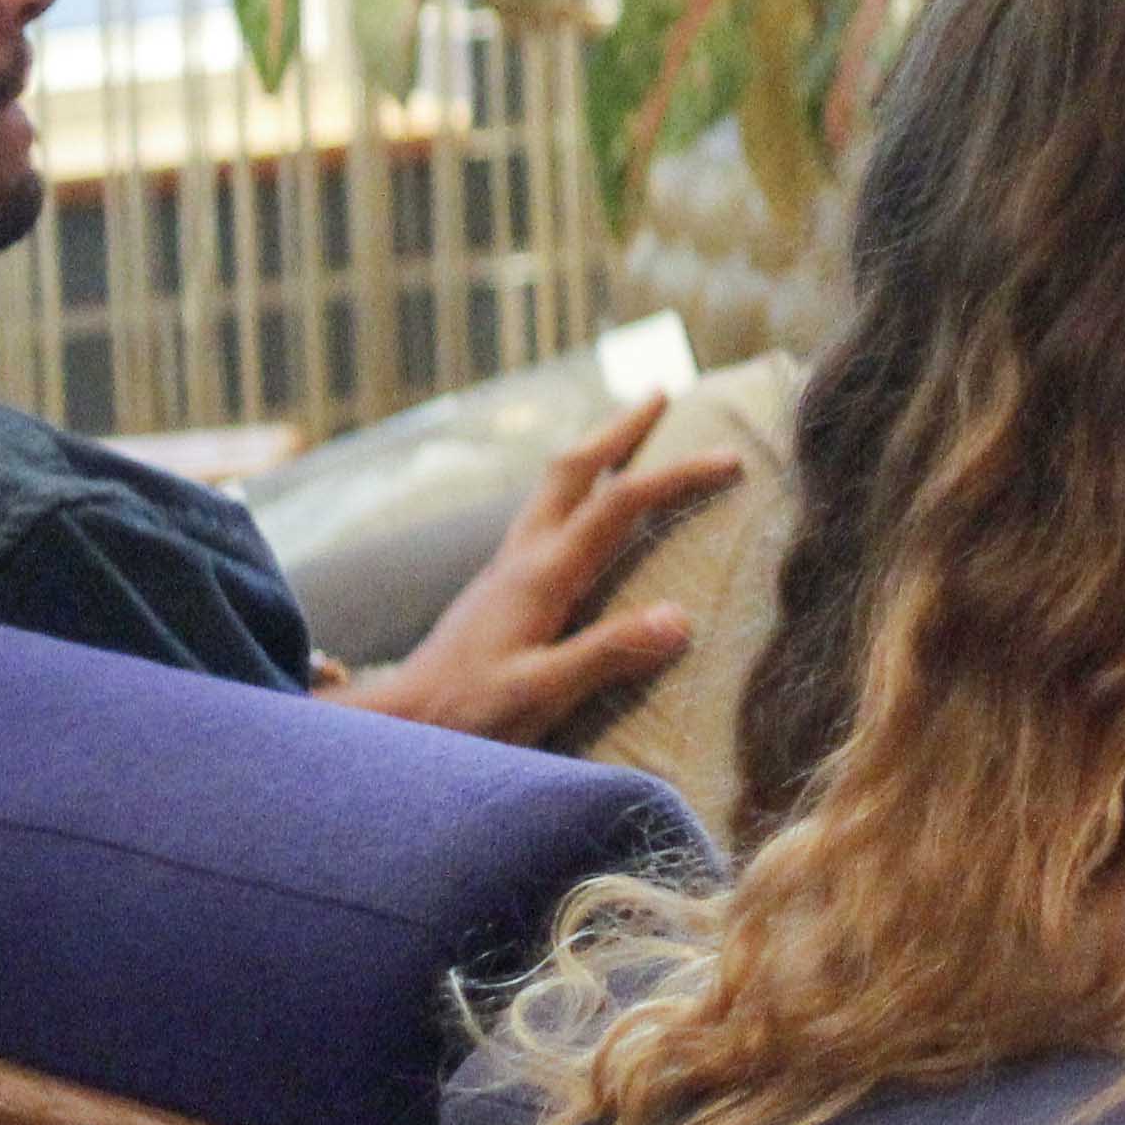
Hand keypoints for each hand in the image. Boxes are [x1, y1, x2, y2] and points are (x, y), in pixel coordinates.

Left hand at [329, 397, 746, 745]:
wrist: (393, 728)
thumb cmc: (462, 717)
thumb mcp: (538, 695)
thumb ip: (606, 655)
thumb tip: (681, 618)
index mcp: (541, 574)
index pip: (619, 503)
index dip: (677, 475)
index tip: (731, 457)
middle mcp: (523, 557)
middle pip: (572, 468)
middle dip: (620, 429)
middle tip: (660, 396)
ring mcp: (507, 570)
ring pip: (554, 486)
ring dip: (596, 452)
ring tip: (629, 436)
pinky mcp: (499, 590)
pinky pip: (546, 516)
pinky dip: (577, 490)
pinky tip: (587, 510)